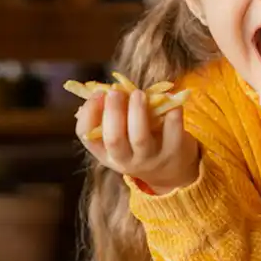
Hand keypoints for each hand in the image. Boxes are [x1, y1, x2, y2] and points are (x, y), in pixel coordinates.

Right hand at [76, 89, 199, 193]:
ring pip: (140, 138)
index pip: (87, 137)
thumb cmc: (139, 145)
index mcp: (106, 153)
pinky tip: (168, 97)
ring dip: (137, 112)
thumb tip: (104, 90)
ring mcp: (150, 158)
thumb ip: (113, 116)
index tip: (97, 94)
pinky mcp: (174, 151)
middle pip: (114, 139)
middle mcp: (125, 160)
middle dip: (113, 112)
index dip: (89, 114)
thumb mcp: (121, 137)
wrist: (172, 170)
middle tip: (115, 91)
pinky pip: (173, 132)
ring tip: (138, 93)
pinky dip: (171, 112)